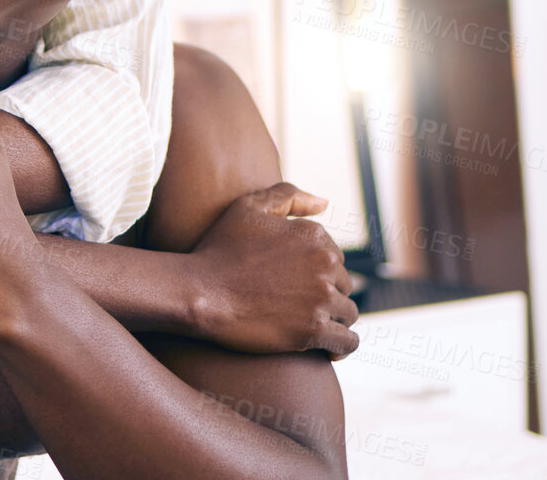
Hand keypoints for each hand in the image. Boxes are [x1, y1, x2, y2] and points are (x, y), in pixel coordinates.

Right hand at [184, 183, 359, 358]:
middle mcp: (325, 262)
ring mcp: (321, 296)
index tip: (297, 285)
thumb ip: (287, 196)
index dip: (317, 273)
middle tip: (299, 308)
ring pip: (347, 313)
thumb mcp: (248, 208)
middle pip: (343, 285)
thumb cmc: (218, 250)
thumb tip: (324, 202)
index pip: (335, 258)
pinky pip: (347, 342)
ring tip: (310, 328)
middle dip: (326, 296)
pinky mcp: (314, 330)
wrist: (200, 291)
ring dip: (334, 321)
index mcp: (314, 234)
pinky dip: (341, 347)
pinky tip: (329, 351)